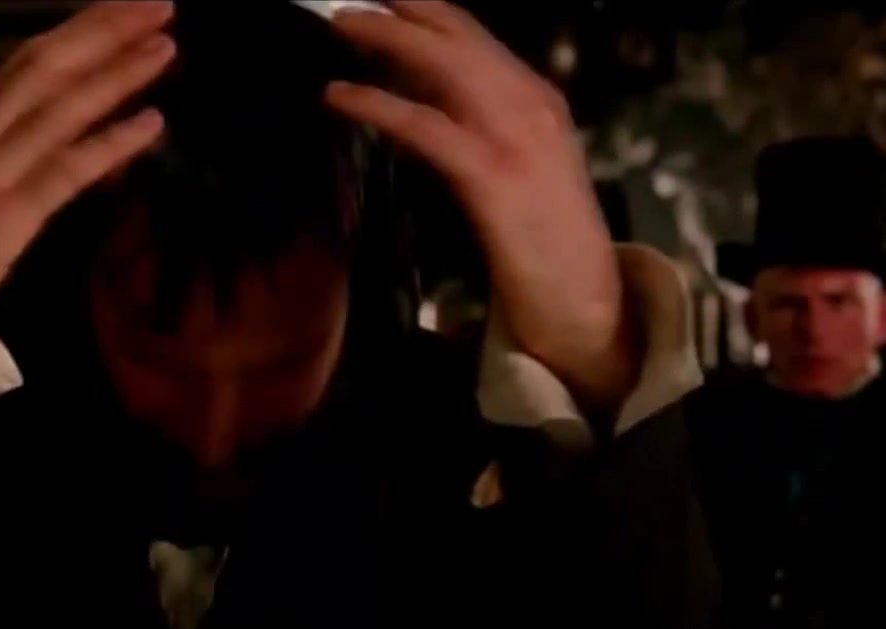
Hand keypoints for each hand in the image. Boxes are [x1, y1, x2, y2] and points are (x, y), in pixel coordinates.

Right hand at [0, 1, 174, 444]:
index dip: (81, 29)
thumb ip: (8, 153)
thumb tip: (72, 128)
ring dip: (116, 74)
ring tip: (165, 47)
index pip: (26, 62)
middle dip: (104, 31)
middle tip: (159, 3)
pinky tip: (151, 124)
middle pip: (45, 68)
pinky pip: (64, 172)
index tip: (128, 7)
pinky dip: (110, 143)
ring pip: (57, 109)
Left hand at [326, 2, 638, 411]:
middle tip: (346, 0)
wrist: (586, 303)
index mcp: (538, 99)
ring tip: (337, 24)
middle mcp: (531, 103)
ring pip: (442, 65)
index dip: (426, 12)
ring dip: (385, 38)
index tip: (383, 1)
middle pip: (457, 35)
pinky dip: (376, 104)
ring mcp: (516, 137)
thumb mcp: (521, 170)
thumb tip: (424, 98)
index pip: (475, 37)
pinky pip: (424, 126)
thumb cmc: (547, 246)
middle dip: (401, 9)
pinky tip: (339, 97)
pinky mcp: (492, 177)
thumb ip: (483, 129)